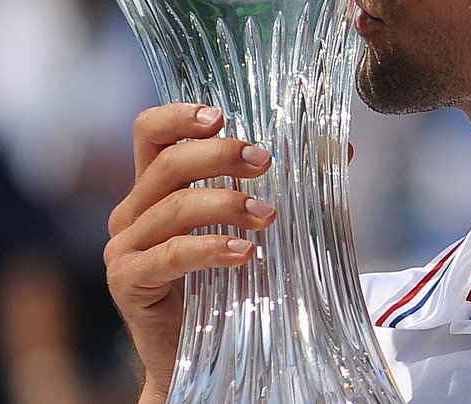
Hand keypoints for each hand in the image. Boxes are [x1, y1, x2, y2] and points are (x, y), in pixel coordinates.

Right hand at [104, 103, 274, 402]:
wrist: (198, 354)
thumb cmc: (226, 282)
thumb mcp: (250, 227)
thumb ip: (288, 186)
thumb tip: (345, 150)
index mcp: (156, 188)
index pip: (151, 133)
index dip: (178, 116)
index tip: (221, 116)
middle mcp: (134, 211)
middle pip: (168, 164)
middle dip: (220, 156)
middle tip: (266, 162)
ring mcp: (125, 247)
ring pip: (172, 207)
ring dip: (225, 203)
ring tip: (267, 216)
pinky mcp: (128, 281)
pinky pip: (169, 255)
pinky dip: (210, 249)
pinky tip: (245, 253)